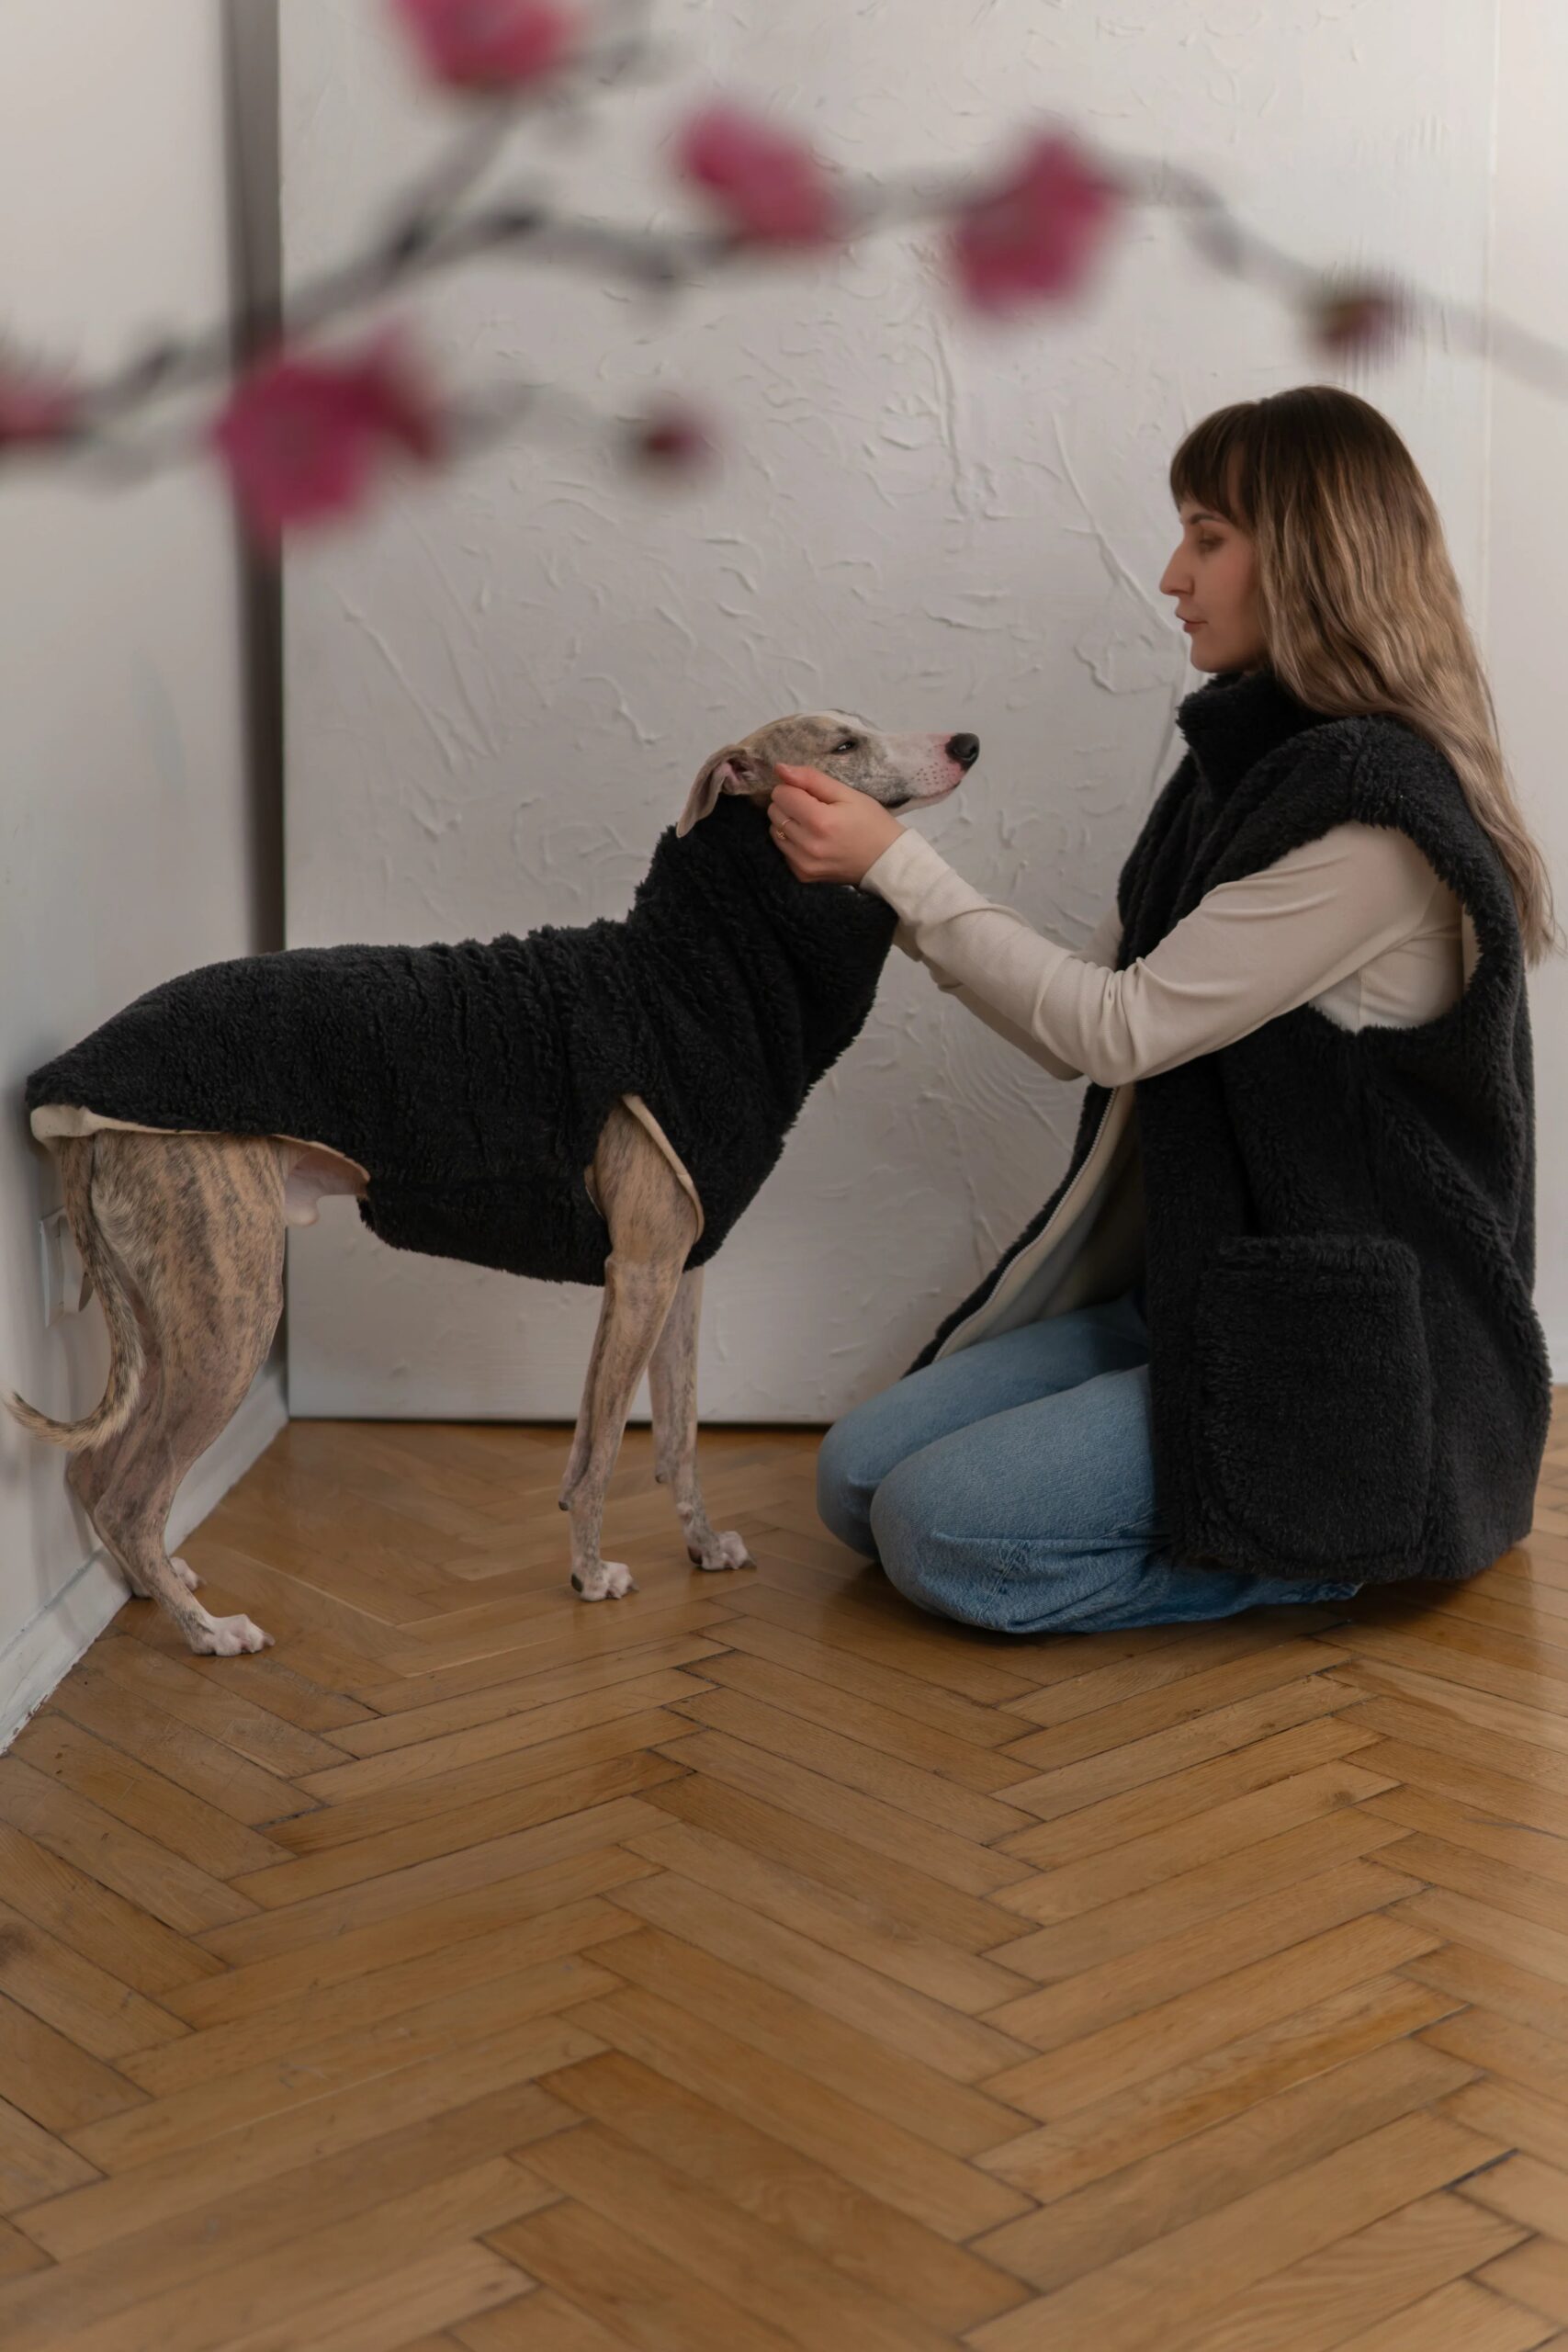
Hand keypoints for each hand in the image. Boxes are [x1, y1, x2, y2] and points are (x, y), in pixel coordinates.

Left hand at [768, 764, 903, 884]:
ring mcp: (803, 864)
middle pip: (774, 813)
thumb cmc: (870, 822)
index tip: (811, 793)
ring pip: (774, 831)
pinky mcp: (802, 875)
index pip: (781, 795)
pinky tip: (812, 841)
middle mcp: (807, 845)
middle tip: (813, 808)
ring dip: (788, 823)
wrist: (885, 861)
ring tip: (812, 824)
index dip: (793, 788)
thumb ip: (811, 779)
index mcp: (819, 821)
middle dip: (789, 805)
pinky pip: (783, 850)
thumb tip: (779, 768)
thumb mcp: (847, 793)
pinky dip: (793, 842)